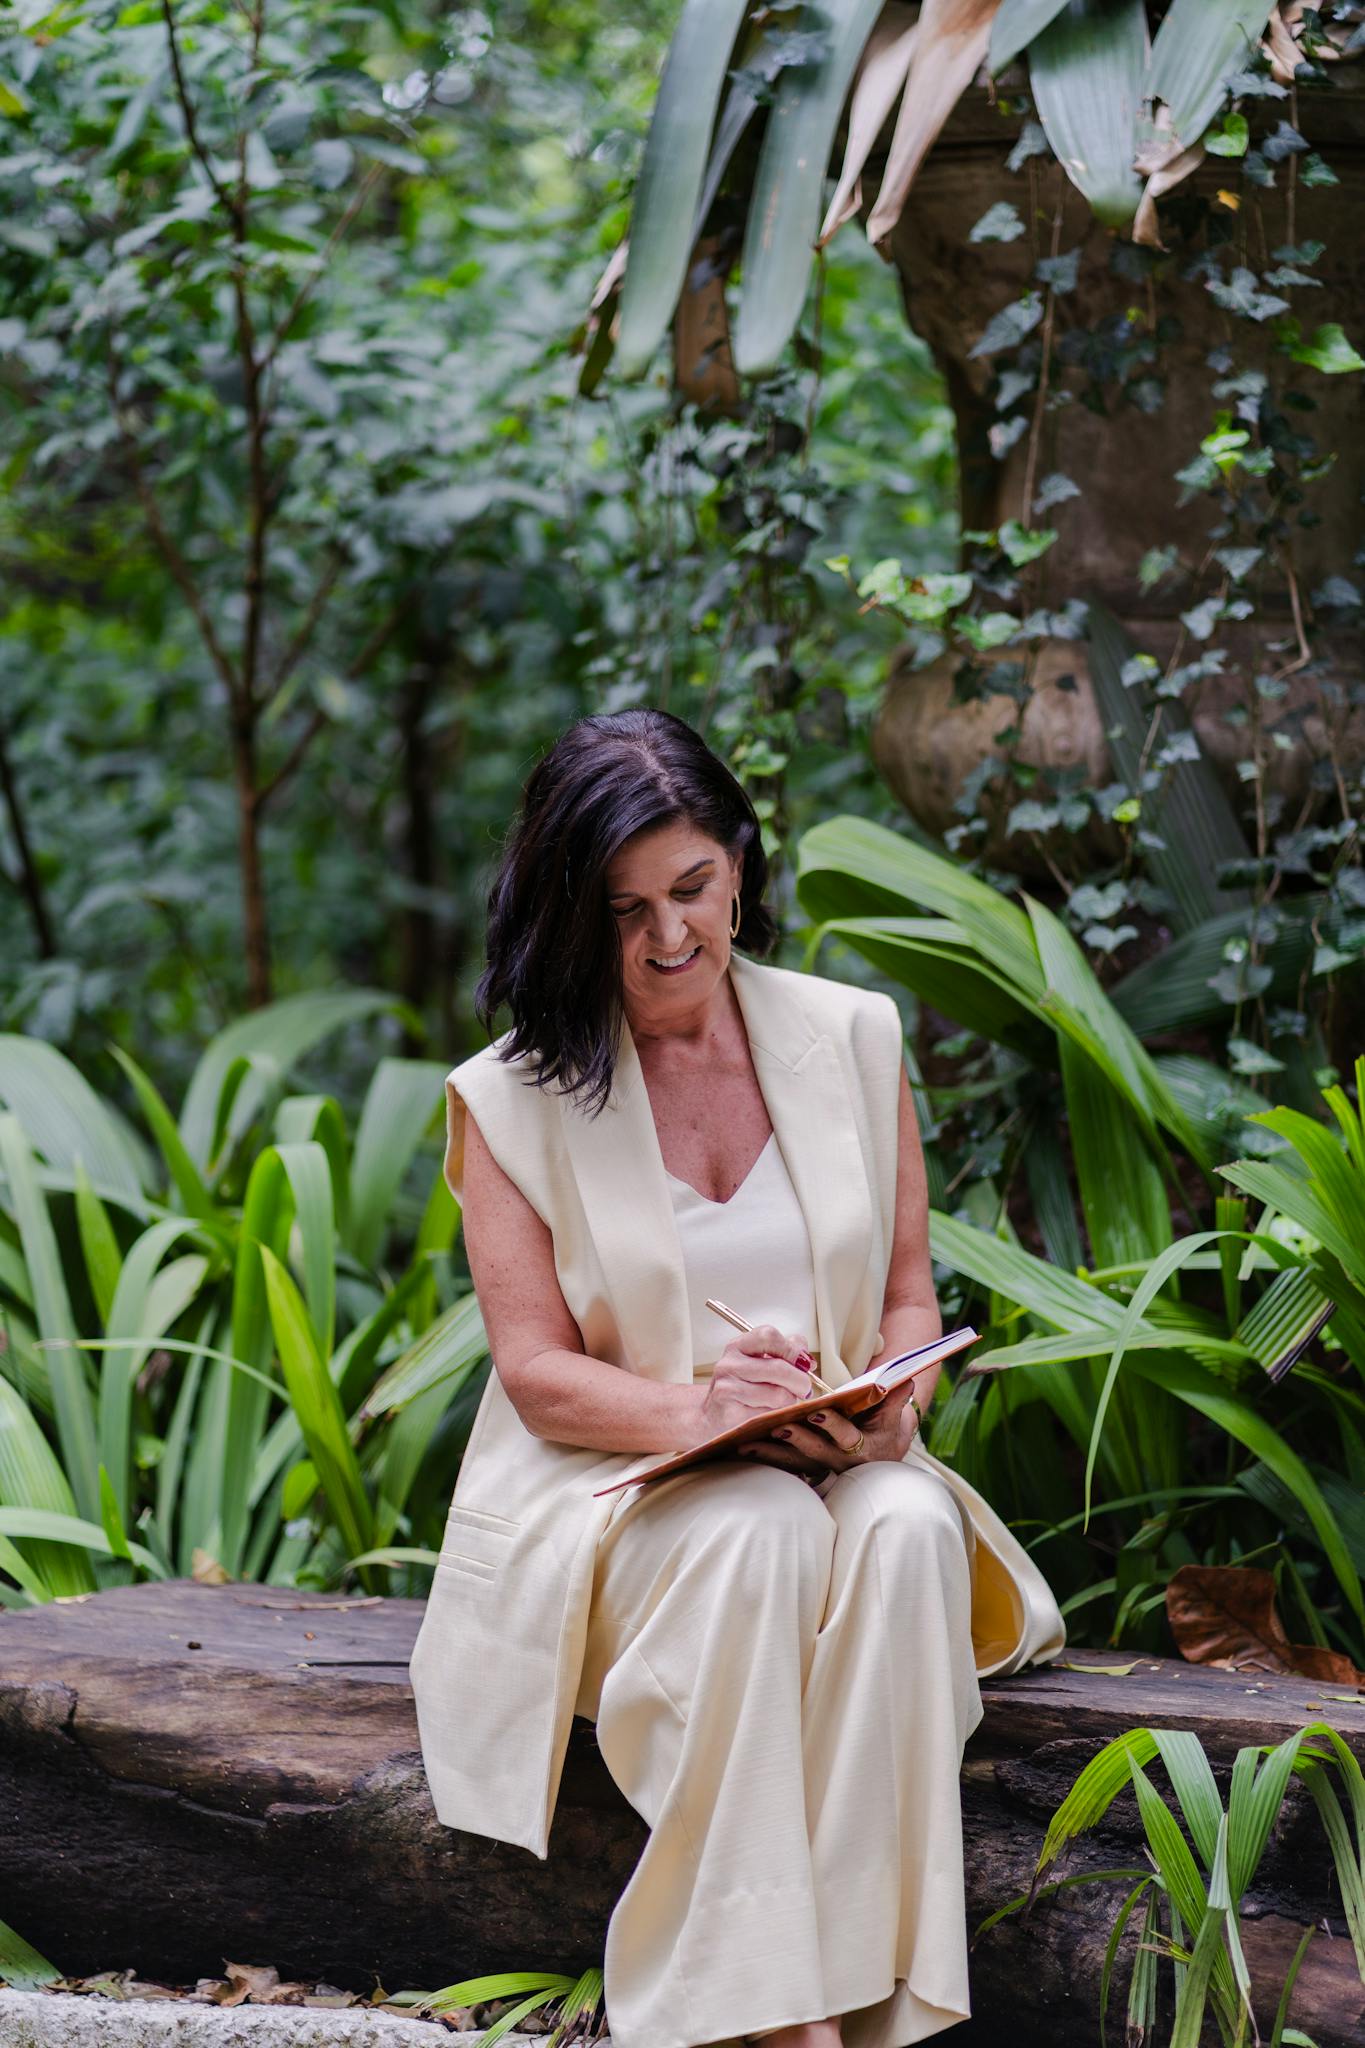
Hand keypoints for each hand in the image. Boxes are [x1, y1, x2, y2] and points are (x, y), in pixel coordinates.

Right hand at [689, 1325, 816, 1445]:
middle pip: (778, 1368)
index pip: (768, 1336)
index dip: (792, 1349)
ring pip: (778, 1394)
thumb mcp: (759, 1362)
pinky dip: (776, 1415)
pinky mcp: (730, 1414)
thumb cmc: (741, 1387)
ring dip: (789, 1400)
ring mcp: (727, 1389)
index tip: (804, 1362)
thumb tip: (807, 1359)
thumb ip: (786, 1353)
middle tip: (804, 1388)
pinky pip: (768, 1414)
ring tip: (784, 1400)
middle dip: (800, 1380)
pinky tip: (769, 1412)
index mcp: (738, 1346)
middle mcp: (729, 1365)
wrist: (712, 1415)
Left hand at [737, 1375, 924, 1478]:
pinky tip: (741, 1448)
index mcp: (862, 1448)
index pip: (847, 1437)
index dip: (833, 1425)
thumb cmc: (884, 1429)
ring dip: (770, 1451)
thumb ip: (895, 1399)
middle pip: (814, 1452)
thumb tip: (906, 1378)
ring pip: (793, 1460)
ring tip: (746, 1441)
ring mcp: (819, 1466)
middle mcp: (838, 1462)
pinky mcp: (804, 1467)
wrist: (880, 1453)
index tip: (818, 1412)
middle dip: (796, 1438)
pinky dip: (763, 1457)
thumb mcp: (894, 1417)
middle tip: (777, 1424)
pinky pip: (781, 1464)